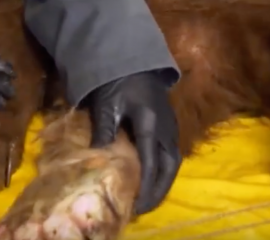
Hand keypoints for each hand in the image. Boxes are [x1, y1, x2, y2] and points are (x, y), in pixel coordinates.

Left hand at [87, 71, 180, 214]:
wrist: (133, 61)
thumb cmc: (117, 81)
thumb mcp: (106, 104)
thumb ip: (104, 130)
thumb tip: (97, 157)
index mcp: (150, 122)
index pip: (151, 161)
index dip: (145, 185)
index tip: (136, 204)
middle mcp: (166, 128)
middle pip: (168, 166)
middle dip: (158, 190)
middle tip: (144, 208)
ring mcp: (170, 127)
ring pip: (173, 162)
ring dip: (163, 183)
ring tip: (149, 200)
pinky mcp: (169, 127)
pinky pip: (171, 155)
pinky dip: (164, 172)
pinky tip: (152, 181)